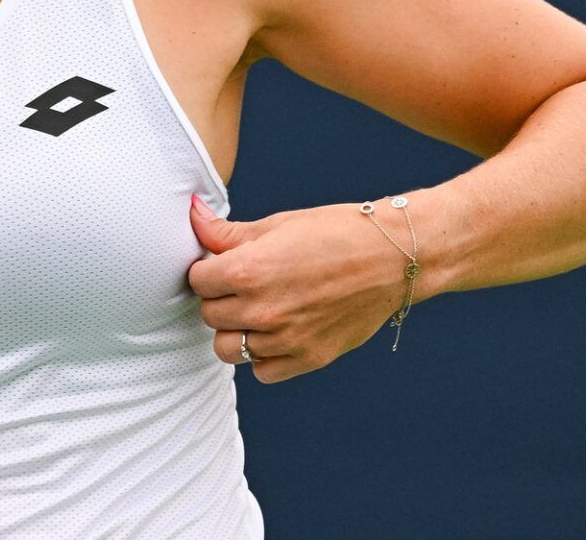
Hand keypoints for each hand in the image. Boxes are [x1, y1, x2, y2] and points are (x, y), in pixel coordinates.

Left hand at [187, 193, 409, 382]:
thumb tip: (192, 215)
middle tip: (243, 284)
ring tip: (257, 309)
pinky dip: (262, 355)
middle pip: (209, 315)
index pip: (197, 281)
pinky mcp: (308, 358)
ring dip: (235, 329)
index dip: (207, 270)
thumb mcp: (276, 225)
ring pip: (227, 348)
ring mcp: (285, 340)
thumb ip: (226, 232)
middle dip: (220, 298)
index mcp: (249, 271)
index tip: (223, 265)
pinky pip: (261, 370)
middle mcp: (262, 310)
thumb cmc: (335, 232)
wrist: (394, 258)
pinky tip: (277, 331)